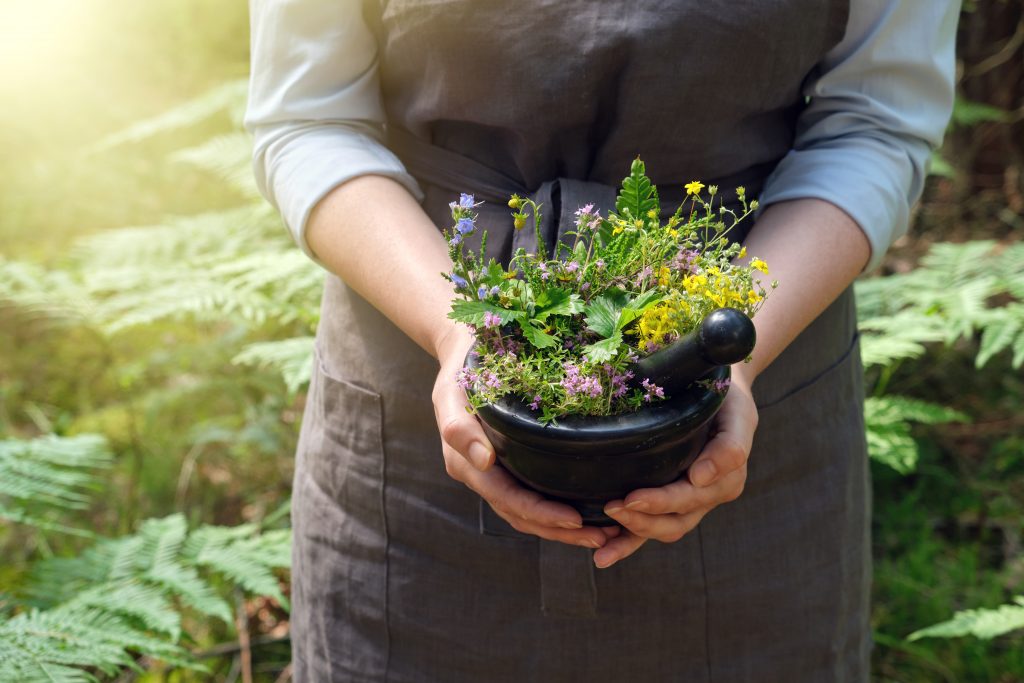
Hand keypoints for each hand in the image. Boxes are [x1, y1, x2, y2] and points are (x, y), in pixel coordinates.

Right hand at [431, 324, 615, 548]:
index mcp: (465, 464)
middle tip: (603, 538)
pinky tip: (589, 511)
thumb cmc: (461, 368)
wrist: (463, 351)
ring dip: (563, 529)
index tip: (576, 520)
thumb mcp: (452, 392)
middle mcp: (480, 474)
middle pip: (521, 515)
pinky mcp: (508, 465)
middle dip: (560, 531)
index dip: (541, 513)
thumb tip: (483, 461)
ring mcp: (493, 473)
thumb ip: (459, 428)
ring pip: (528, 513)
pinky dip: (558, 509)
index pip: (508, 498)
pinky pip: (532, 495)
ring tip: (605, 534)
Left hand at [593, 366, 757, 568]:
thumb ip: (729, 447)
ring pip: (663, 529)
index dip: (662, 502)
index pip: (691, 497)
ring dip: (632, 536)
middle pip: (675, 520)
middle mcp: (709, 495)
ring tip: (601, 543)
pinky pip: (651, 527)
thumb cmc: (726, 397)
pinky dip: (628, 543)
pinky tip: (602, 555)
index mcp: (726, 478)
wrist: (717, 388)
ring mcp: (690, 502)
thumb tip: (701, 479)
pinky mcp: (671, 501)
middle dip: (641, 520)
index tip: (632, 498)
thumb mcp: (738, 414)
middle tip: (610, 508)